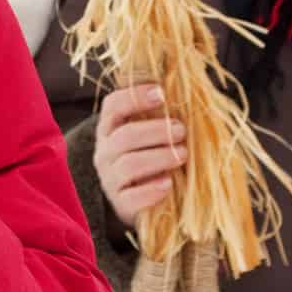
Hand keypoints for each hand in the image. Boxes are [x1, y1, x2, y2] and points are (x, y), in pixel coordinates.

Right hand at [92, 83, 186, 229]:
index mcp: (110, 128)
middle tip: (181, 130)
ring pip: (129, 164)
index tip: (161, 93)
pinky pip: (132, 197)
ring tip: (183, 154)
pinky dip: (151, 190)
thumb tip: (186, 89)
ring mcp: (110, 179)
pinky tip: (168, 184)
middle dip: (156, 131)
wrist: (138, 201)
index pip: (112, 106)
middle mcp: (105, 152)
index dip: (134, 97)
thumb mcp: (150, 134)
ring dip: (159, 157)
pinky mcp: (120, 203)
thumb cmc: (151, 157)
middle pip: (124, 136)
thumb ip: (160, 115)